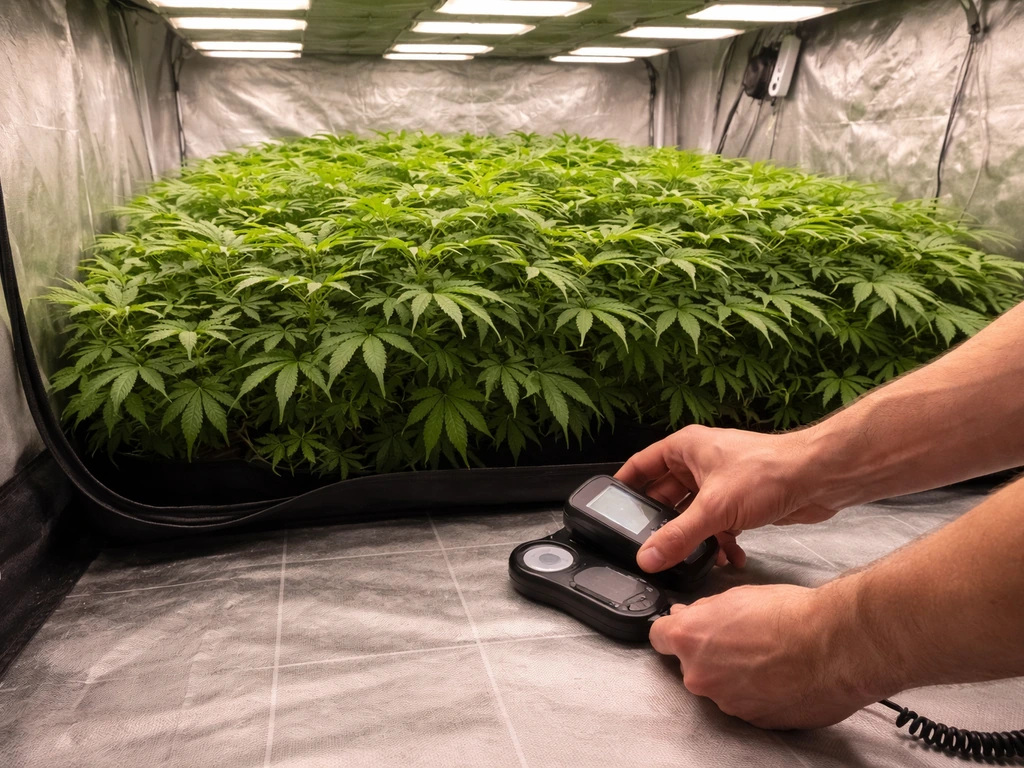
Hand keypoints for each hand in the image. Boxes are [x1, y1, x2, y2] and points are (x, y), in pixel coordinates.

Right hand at [615, 425, 837, 571]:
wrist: (818, 478)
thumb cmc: (770, 471)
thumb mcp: (715, 509)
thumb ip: (678, 536)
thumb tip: (648, 556)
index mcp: (685, 448)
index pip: (641, 465)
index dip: (624, 485)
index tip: (609, 507)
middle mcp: (700, 462)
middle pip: (666, 495)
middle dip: (661, 522)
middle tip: (648, 546)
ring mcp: (720, 482)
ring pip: (693, 513)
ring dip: (694, 537)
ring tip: (689, 559)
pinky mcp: (739, 501)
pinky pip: (717, 524)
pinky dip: (719, 542)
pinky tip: (727, 558)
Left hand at [649, 584, 889, 728]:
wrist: (834, 647)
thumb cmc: (790, 616)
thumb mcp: (737, 595)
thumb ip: (703, 611)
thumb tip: (687, 615)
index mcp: (689, 639)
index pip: (658, 637)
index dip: (673, 631)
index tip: (684, 629)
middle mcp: (700, 675)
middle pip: (690, 665)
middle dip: (708, 654)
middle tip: (742, 639)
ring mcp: (725, 702)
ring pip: (720, 686)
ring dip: (735, 675)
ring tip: (769, 657)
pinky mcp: (753, 720)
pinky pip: (745, 704)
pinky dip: (757, 693)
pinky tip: (779, 675)